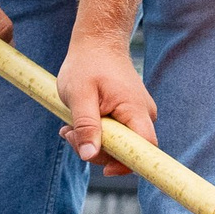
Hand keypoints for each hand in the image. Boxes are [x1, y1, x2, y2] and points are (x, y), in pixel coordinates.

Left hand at [56, 34, 158, 177]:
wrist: (98, 42)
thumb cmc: (87, 65)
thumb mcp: (79, 95)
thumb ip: (86, 126)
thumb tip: (89, 155)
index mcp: (134, 109)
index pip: (145, 147)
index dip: (129, 164)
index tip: (106, 171)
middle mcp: (143, 114)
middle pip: (127, 150)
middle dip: (96, 151)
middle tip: (69, 135)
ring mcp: (137, 114)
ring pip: (119, 144)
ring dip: (92, 142)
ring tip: (69, 127)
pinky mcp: (128, 114)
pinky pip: (116, 135)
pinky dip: (96, 134)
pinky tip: (78, 124)